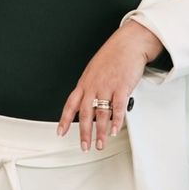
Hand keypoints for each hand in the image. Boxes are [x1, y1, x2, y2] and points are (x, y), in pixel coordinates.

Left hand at [57, 19, 162, 150]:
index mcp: (85, 81)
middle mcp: (94, 85)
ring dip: (99, 132)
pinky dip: (115, 122)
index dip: (64, 119)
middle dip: (84, 132)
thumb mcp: (96, 69)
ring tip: (100, 143)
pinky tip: (114, 130)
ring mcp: (107, 87)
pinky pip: (117, 108)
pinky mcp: (121, 87)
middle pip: (85, 113)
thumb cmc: (114, 54)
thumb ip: (92, 85)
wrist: (129, 44)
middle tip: (84, 145)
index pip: (71, 103)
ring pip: (100, 114)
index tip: (60, 132)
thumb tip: (90, 101)